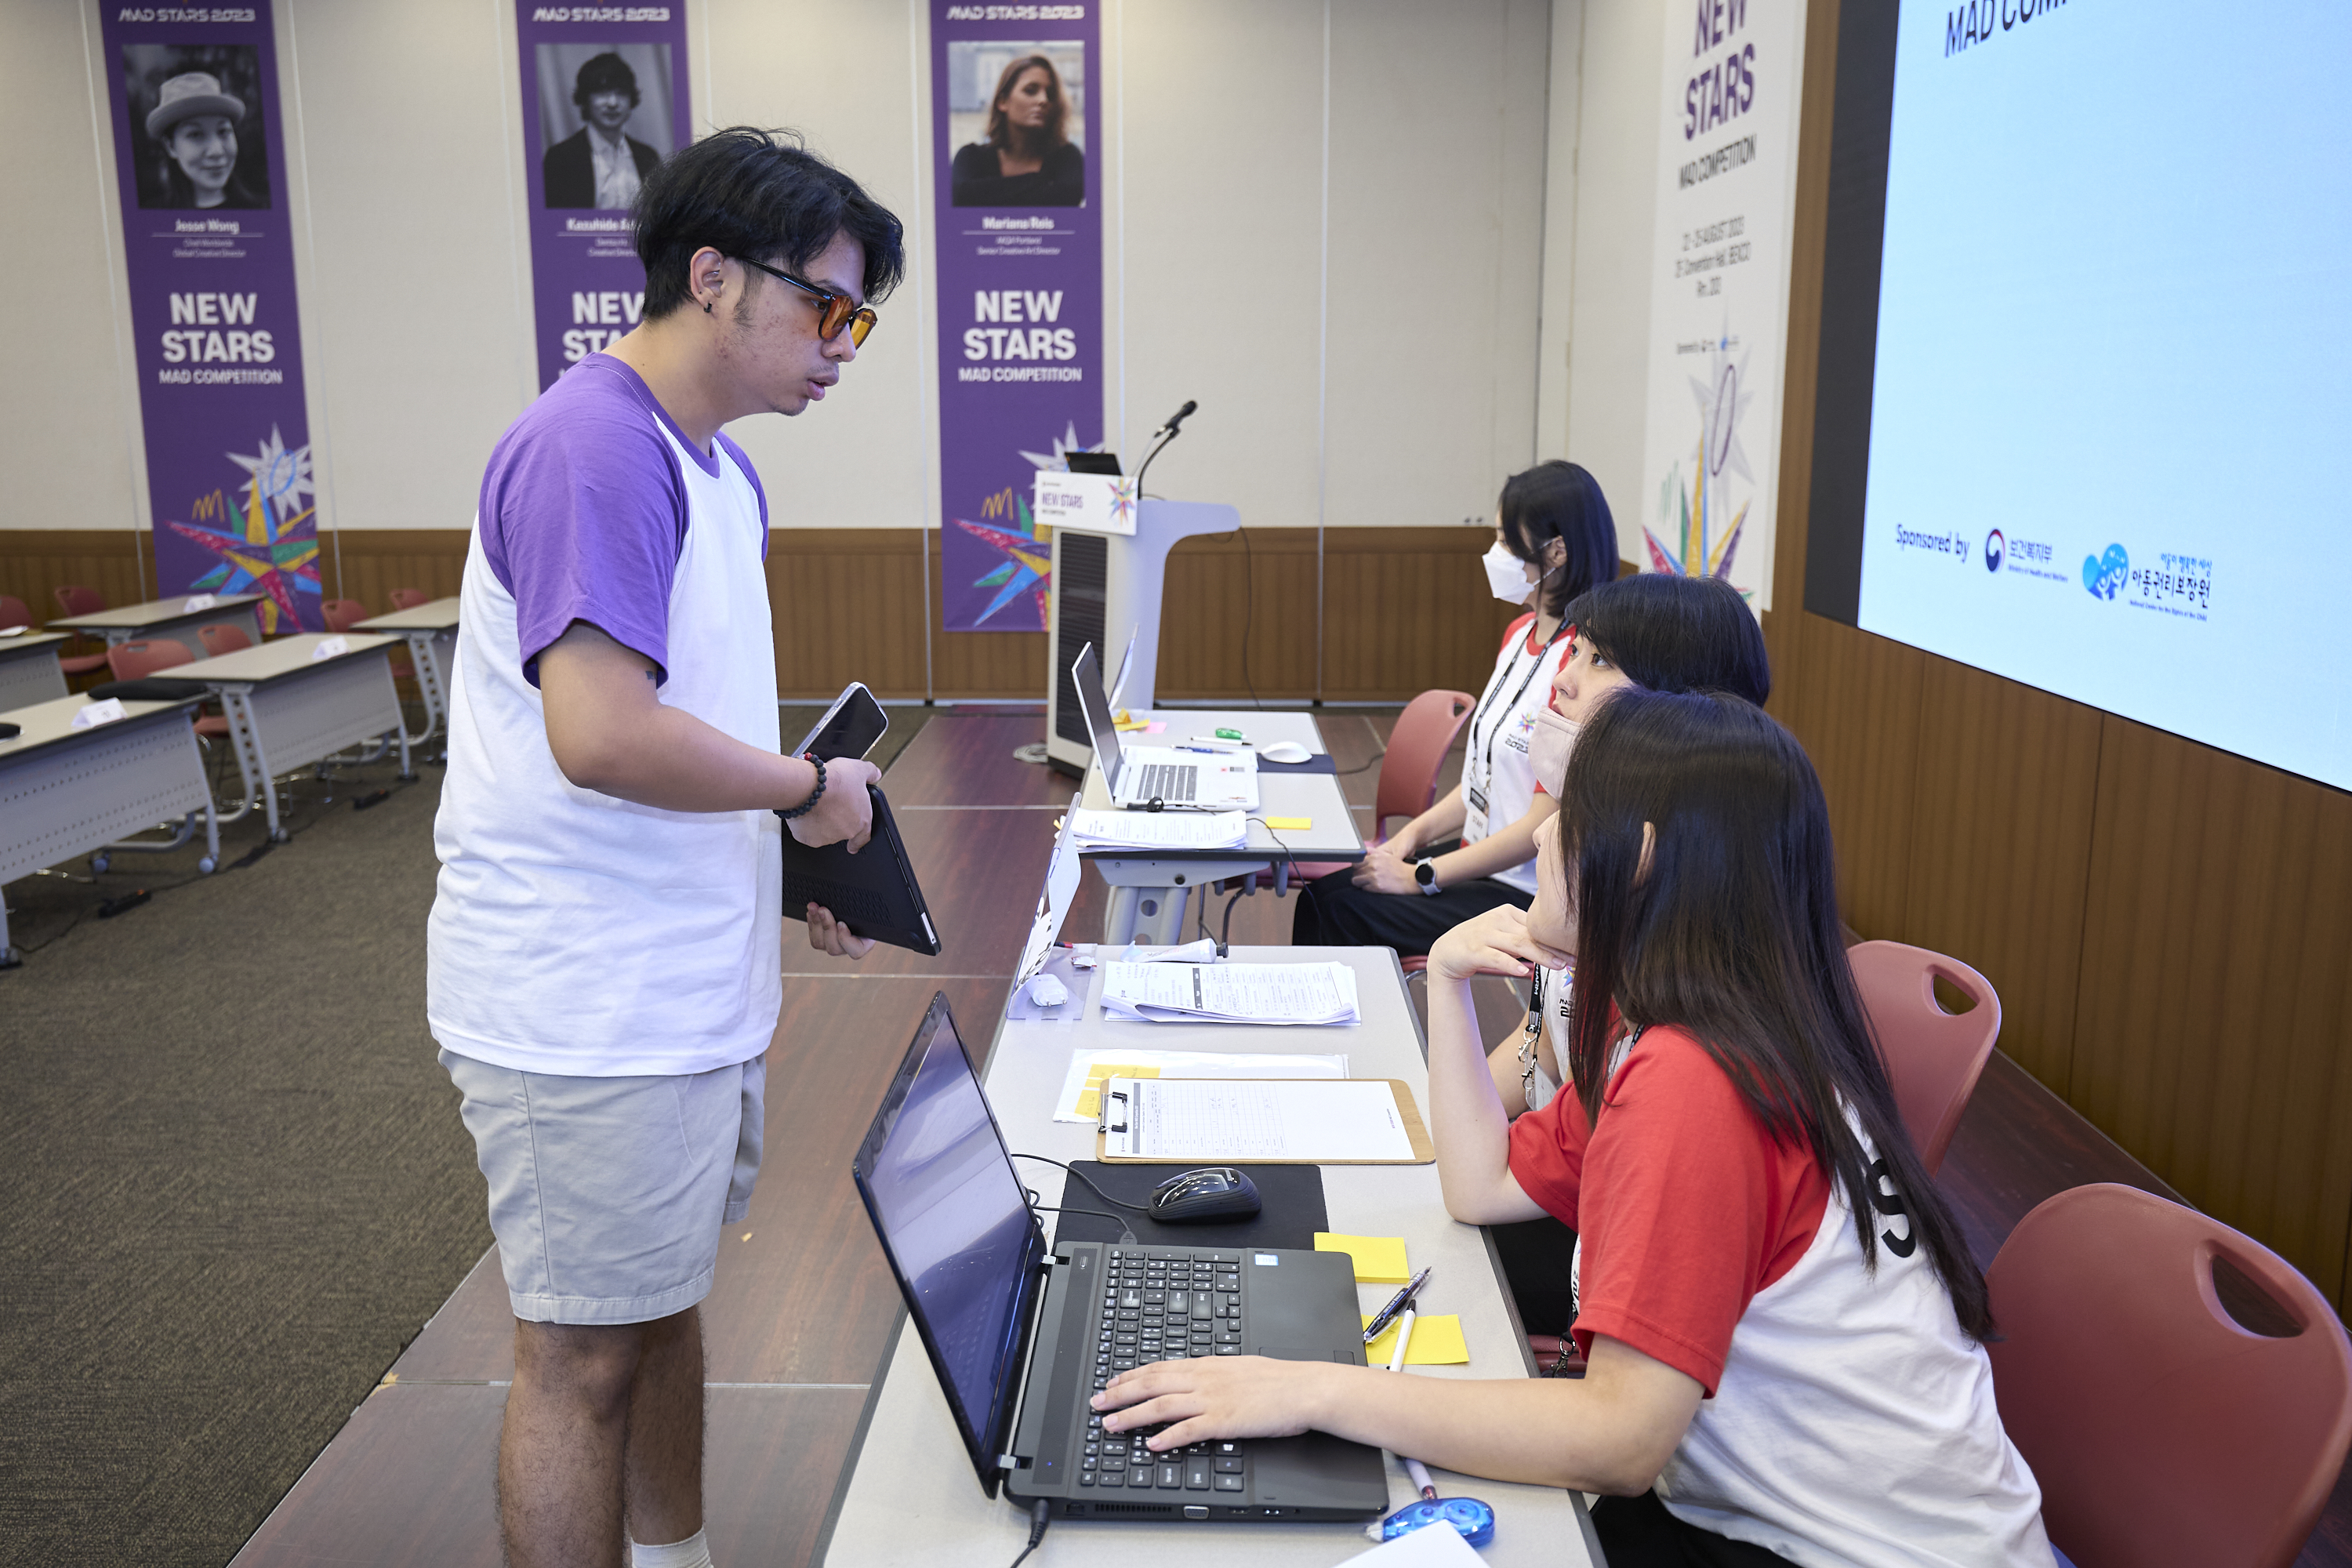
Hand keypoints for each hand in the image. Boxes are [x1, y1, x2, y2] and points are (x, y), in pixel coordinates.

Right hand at [787, 757, 878, 851]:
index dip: (859, 839)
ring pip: (823, 832)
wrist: (809, 786)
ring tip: (816, 804)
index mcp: (861, 820)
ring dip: (821, 822)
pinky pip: (806, 832)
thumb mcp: (859, 770)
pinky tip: (805, 811)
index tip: (854, 845)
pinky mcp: (807, 837)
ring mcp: (826, 836)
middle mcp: (845, 832)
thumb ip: (870, 773)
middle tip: (829, 805)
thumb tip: (875, 775)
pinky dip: (805, 824)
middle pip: (842, 830)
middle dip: (836, 820)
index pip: (864, 837)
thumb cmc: (834, 781)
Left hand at [805, 903, 874, 958]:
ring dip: (816, 923)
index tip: (841, 923)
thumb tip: (865, 897)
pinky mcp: (823, 941)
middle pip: (834, 948)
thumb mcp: (868, 911)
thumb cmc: (866, 911)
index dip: (846, 939)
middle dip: (827, 926)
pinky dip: (811, 924)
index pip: (856, 950)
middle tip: (823, 910)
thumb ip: (865, 910)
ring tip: (813, 907)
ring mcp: (834, 946)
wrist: (860, 910)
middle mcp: (848, 949)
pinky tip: (811, 912)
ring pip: (820, 943)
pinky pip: (814, 938)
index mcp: (864, 943)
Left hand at [1092, 1355, 1338, 1450]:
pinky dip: (1167, 1437)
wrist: (1303, 1388)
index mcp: (1207, 1365)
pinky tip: (1151, 1445)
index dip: (1131, 1375)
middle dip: (1120, 1394)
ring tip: (1111, 1425)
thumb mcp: (1239, 1367)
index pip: (1159, 1368)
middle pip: (1151, 1384)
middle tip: (1097, 1403)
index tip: (1112, 1381)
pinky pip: (1189, 1430)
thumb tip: (1197, 1378)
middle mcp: (1204, 1379)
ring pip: (1161, 1405)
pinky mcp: (1224, 1420)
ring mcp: (1212, 1399)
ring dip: (1132, 1416)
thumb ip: (1215, 1374)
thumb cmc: (1278, 1380)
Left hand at [1350, 843, 1419, 894]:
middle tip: (1365, 877)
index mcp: (1374, 857)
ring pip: (1356, 881)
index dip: (1357, 867)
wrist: (1411, 878)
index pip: (1355, 862)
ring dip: (1361, 883)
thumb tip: (1363, 854)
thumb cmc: (1400, 867)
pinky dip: (1367, 888)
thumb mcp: (1386, 856)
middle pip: (1354, 872)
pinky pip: (1364, 888)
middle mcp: (1372, 865)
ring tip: (1368, 883)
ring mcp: (1374, 876)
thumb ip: (1373, 854)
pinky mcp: (1376, 886)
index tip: (1360, 870)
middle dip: (1359, 875)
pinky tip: (1375, 887)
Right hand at [1429, 903, 1570, 983]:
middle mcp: (1497, 919)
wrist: (1446, 951)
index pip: (1537, 925)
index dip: (1557, 938)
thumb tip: (1558, 948)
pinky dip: (1510, 964)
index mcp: (1507, 912)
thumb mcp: (1504, 935)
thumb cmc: (1480, 944)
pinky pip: (1495, 957)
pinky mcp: (1473, 951)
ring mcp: (1484, 934)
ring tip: (1558, 965)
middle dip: (1554, 947)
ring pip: (1517, 944)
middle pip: (1531, 934)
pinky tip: (1523, 972)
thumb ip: (1526, 937)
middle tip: (1574, 959)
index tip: (1576, 949)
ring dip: (1540, 955)